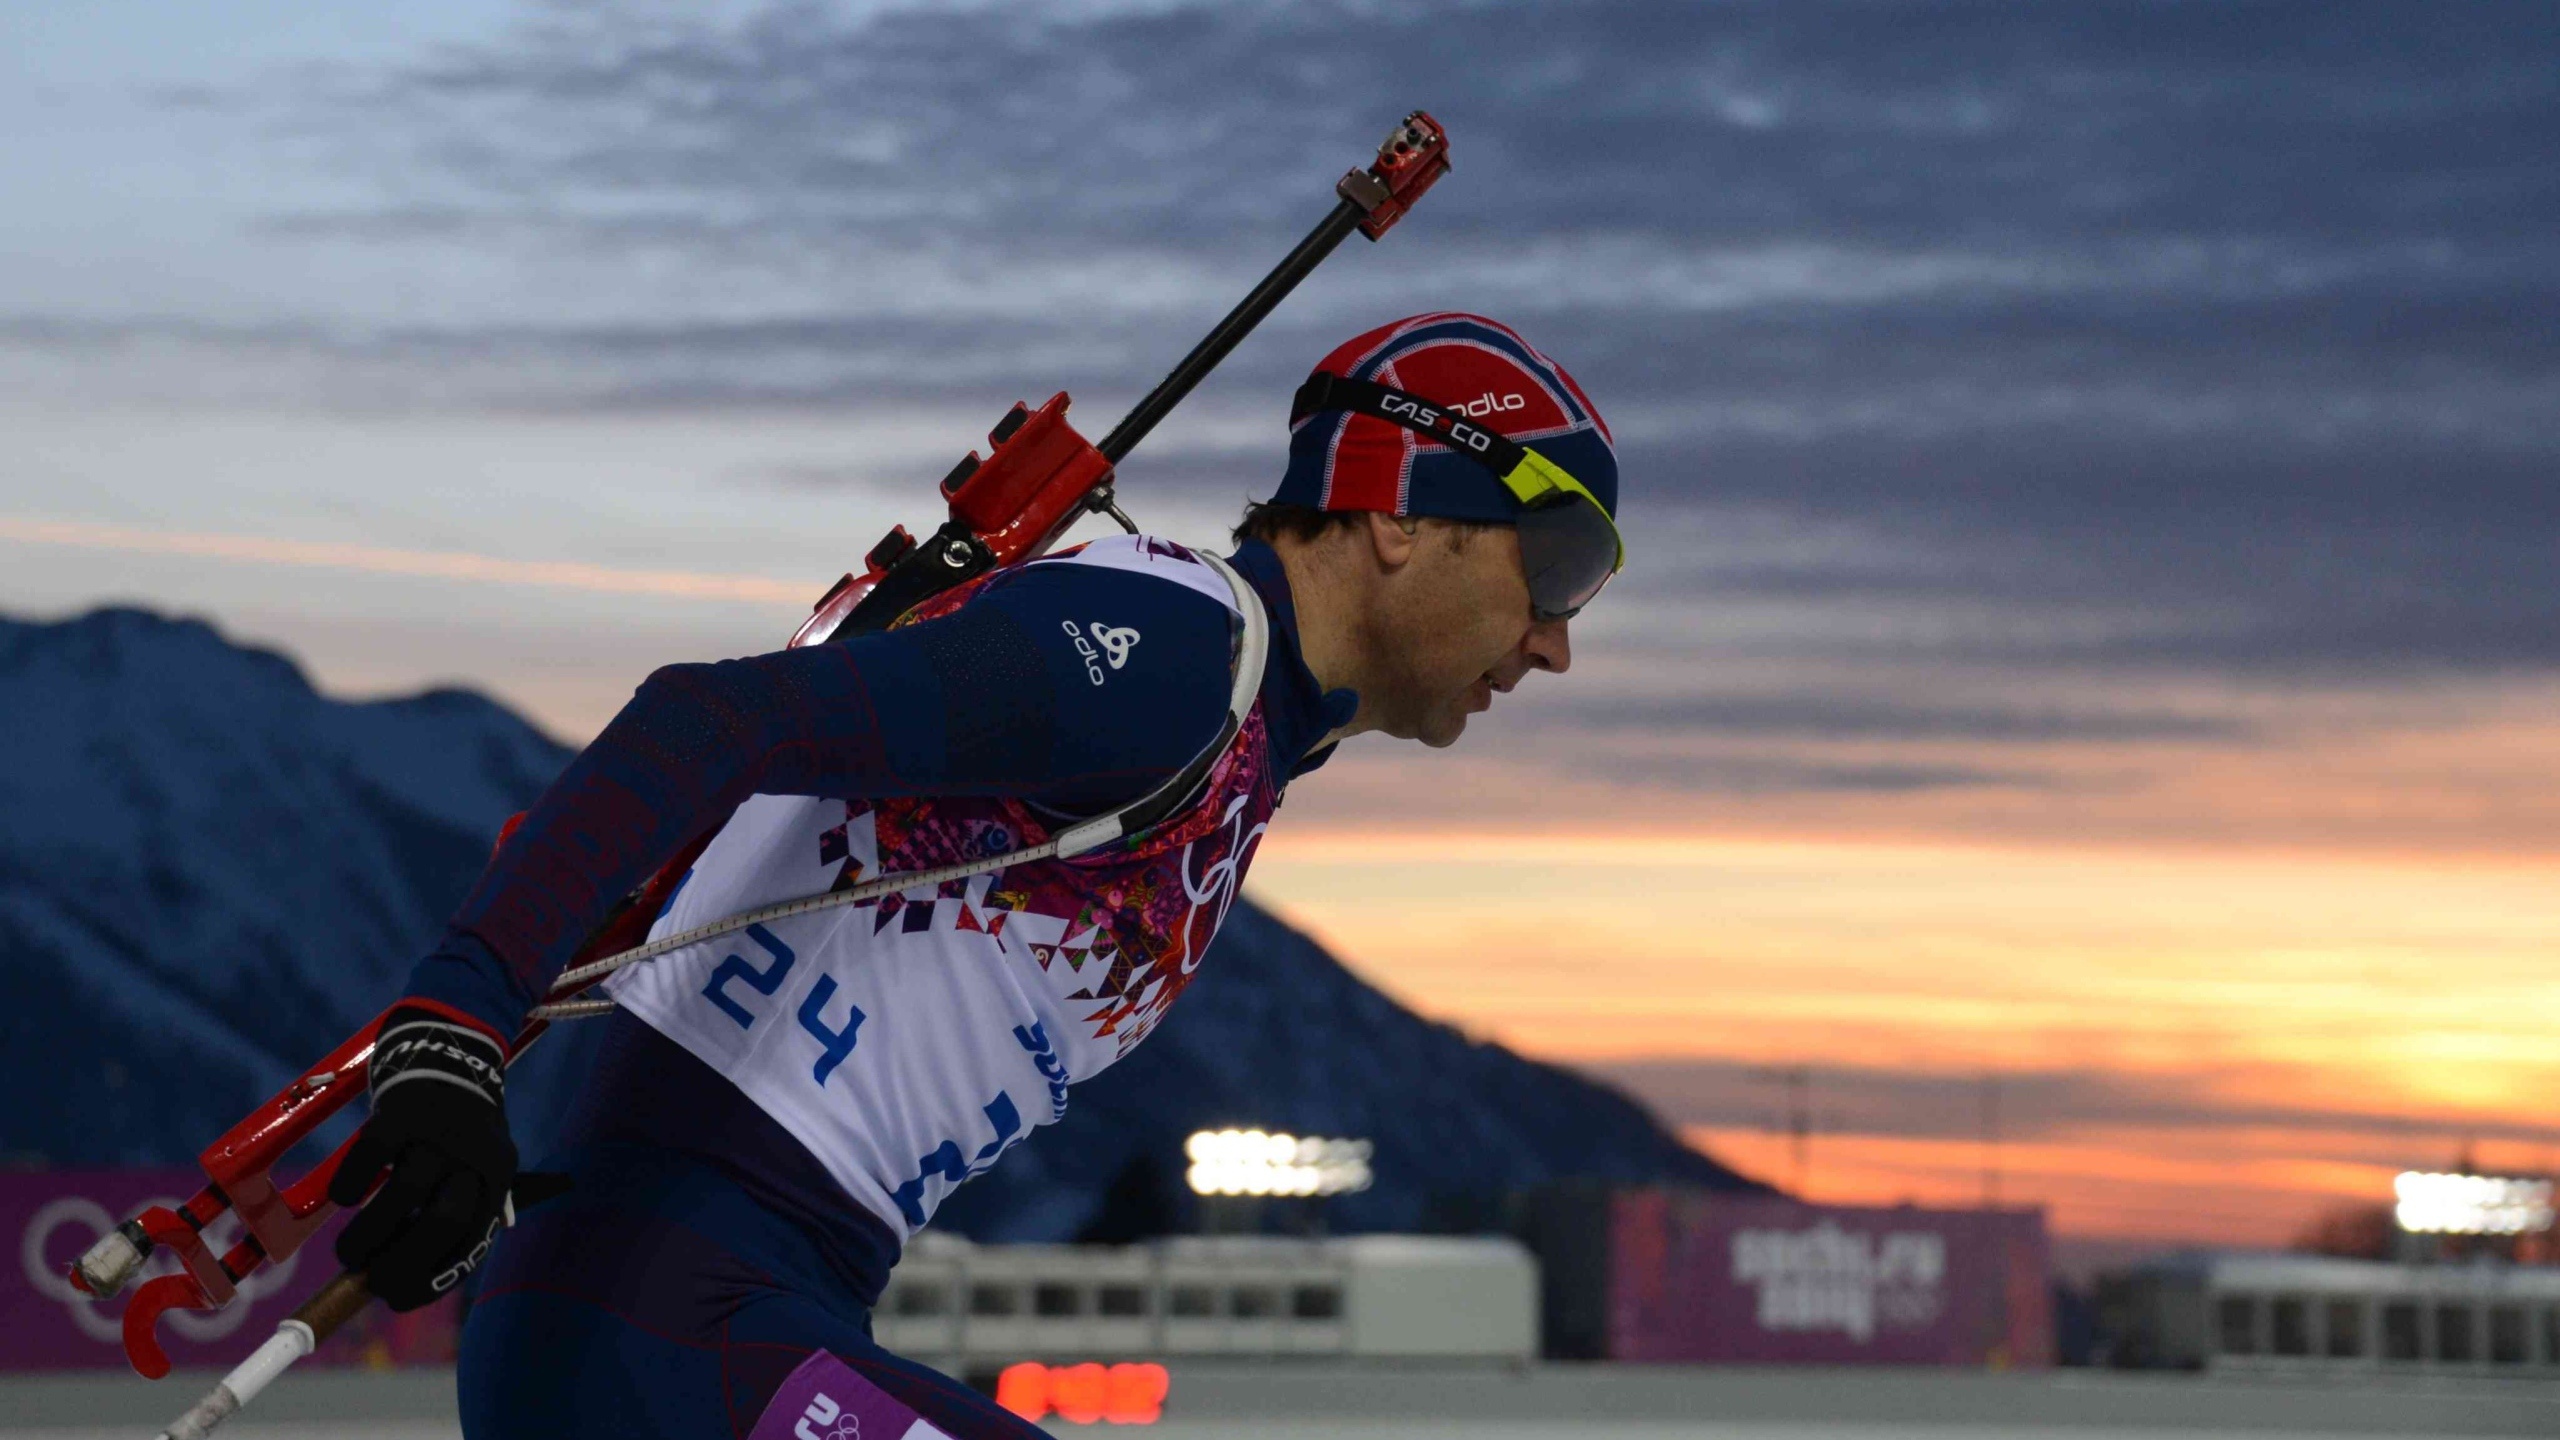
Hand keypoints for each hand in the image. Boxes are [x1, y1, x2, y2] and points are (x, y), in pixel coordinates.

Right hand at [328, 1006, 515, 1311]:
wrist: (450, 1048)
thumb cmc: (462, 1125)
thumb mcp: (484, 1162)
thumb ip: (465, 1211)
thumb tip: (426, 1276)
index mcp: (498, 1175)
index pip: (472, 1240)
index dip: (433, 1278)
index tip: (398, 1297)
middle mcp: (474, 1154)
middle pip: (442, 1222)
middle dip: (402, 1264)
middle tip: (370, 1281)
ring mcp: (437, 1131)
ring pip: (403, 1194)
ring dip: (368, 1235)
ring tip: (349, 1253)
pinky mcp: (400, 1111)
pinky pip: (370, 1156)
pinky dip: (351, 1183)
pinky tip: (343, 1198)